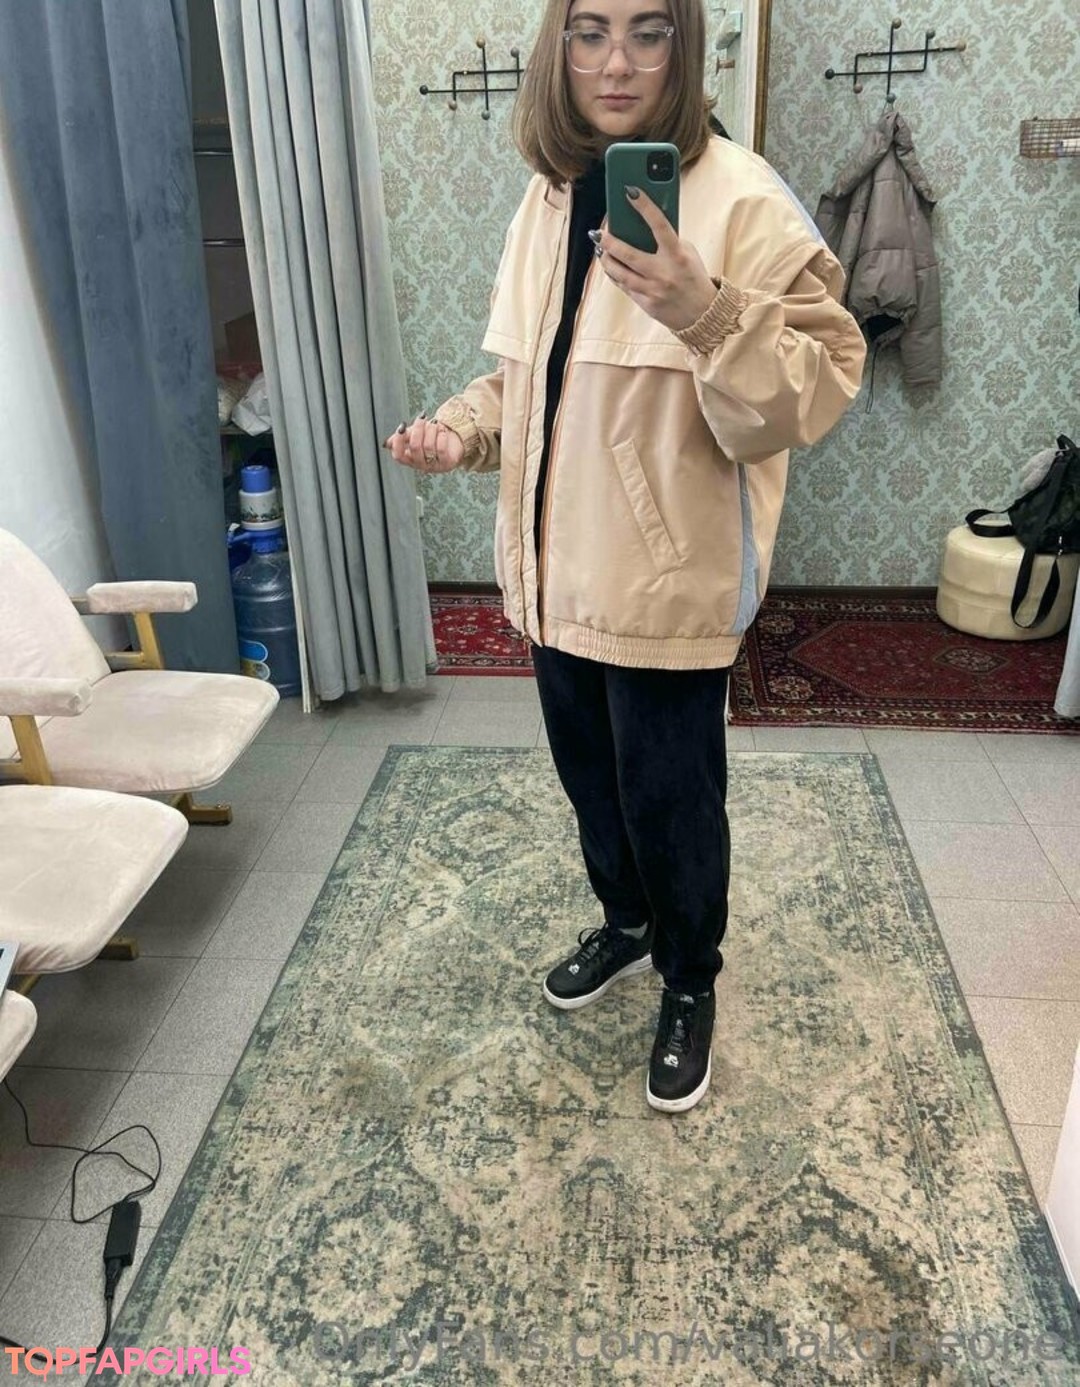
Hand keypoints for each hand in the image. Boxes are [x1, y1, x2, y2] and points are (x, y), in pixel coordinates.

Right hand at [384, 414, 463, 472]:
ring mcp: (433, 466)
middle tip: (422, 417)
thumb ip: (401, 437)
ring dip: (431, 429)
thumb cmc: (431, 438)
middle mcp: (419, 465)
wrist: (453, 442)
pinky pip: (441, 448)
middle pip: (414, 447)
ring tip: (434, 422)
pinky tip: (442, 429)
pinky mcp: (447, 464)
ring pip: (428, 446)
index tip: (402, 426)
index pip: (398, 455)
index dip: (398, 441)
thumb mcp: (414, 435)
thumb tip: (387, 443)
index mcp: (409, 459)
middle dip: (418, 429)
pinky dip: (441, 435)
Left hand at [594, 188, 717, 333]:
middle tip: (598, 232)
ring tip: (600, 248)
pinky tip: (609, 265)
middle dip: (610, 242)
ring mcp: (653, 290)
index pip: (659, 225)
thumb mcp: (688, 254)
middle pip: (629, 254)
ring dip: (606, 260)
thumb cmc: (694, 278)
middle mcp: (663, 273)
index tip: (630, 191)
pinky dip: (615, 275)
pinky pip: (625, 287)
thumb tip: (643, 228)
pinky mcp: (646, 304)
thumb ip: (669, 241)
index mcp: (677, 255)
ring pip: (620, 273)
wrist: (704, 315)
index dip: (644, 206)